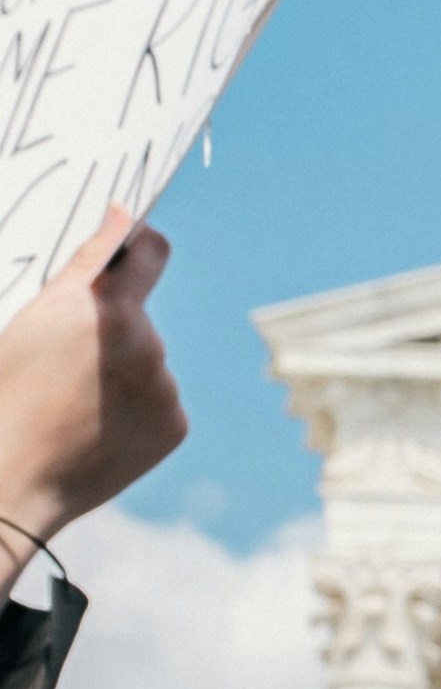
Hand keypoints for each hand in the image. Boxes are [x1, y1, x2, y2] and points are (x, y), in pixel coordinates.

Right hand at [0, 214, 186, 553]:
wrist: (14, 476)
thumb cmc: (11, 391)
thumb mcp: (34, 317)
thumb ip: (85, 263)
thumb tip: (122, 212)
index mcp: (106, 306)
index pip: (151, 251)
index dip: (141, 246)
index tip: (133, 246)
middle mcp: (145, 341)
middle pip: (137, 318)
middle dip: (109, 330)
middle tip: (65, 366)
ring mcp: (164, 386)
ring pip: (147, 363)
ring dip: (121, 373)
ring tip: (74, 403)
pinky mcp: (176, 424)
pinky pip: (158, 402)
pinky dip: (135, 410)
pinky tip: (96, 428)